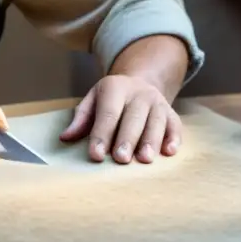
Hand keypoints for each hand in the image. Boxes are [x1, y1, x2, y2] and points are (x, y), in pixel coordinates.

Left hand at [59, 75, 181, 163]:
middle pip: (133, 117)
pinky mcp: (171, 113)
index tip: (96, 154)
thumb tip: (65, 137)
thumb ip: (81, 119)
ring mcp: (157, 102)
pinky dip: (173, 138)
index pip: (108, 113)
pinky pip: (175, 125)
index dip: (101, 134)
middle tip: (120, 158)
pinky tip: (169, 152)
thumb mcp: (93, 100)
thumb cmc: (111, 99)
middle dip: (127, 139)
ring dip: (151, 141)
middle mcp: (139, 93)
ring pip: (156, 122)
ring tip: (144, 159)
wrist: (140, 82)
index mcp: (115, 88)